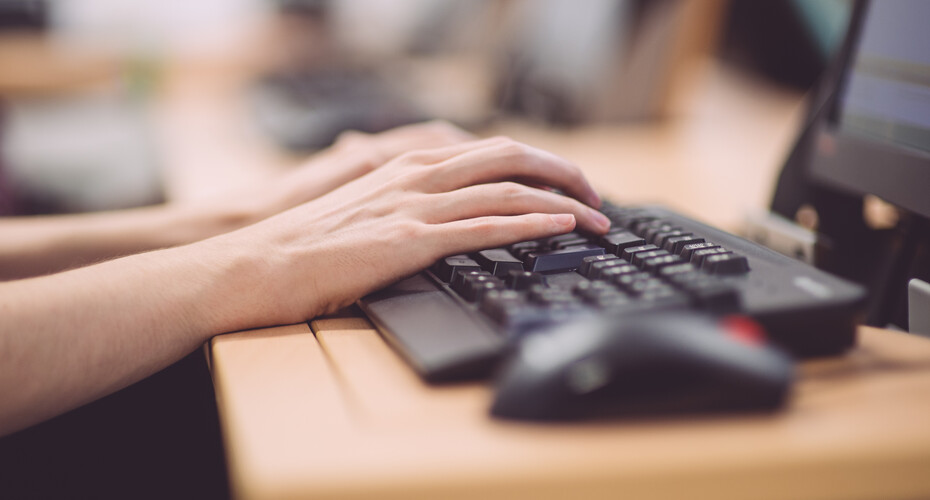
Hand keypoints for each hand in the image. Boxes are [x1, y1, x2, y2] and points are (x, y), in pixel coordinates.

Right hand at [210, 136, 609, 329]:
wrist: (258, 262)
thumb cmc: (304, 241)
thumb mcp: (362, 205)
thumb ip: (400, 196)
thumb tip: (429, 199)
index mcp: (407, 163)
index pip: (490, 150)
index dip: (537, 163)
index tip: (565, 182)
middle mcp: (417, 174)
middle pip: (510, 156)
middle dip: (563, 171)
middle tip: (596, 193)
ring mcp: (414, 204)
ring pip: (507, 188)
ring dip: (563, 201)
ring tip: (597, 218)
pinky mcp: (409, 240)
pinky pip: (485, 225)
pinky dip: (532, 224)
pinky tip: (561, 228)